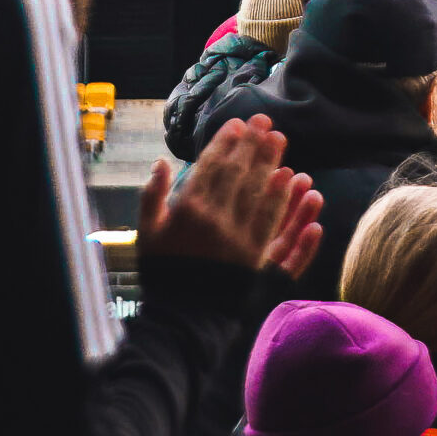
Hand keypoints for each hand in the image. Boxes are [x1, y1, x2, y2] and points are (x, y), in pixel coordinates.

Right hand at [138, 115, 321, 271]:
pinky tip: (290, 178)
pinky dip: (281, 197)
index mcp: (186, 210)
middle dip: (252, 145)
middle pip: (238, 174)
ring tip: (279, 140)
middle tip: (266, 122)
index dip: (226, 143)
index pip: (211, 167)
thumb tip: (160, 162)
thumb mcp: (146, 233)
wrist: (182, 313)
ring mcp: (237, 236)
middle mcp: (214, 219)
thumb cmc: (162, 271)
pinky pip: (271, 220)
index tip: (238, 124)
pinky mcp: (255, 254)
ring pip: (257, 192)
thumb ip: (152, 196)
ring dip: (270, 163)